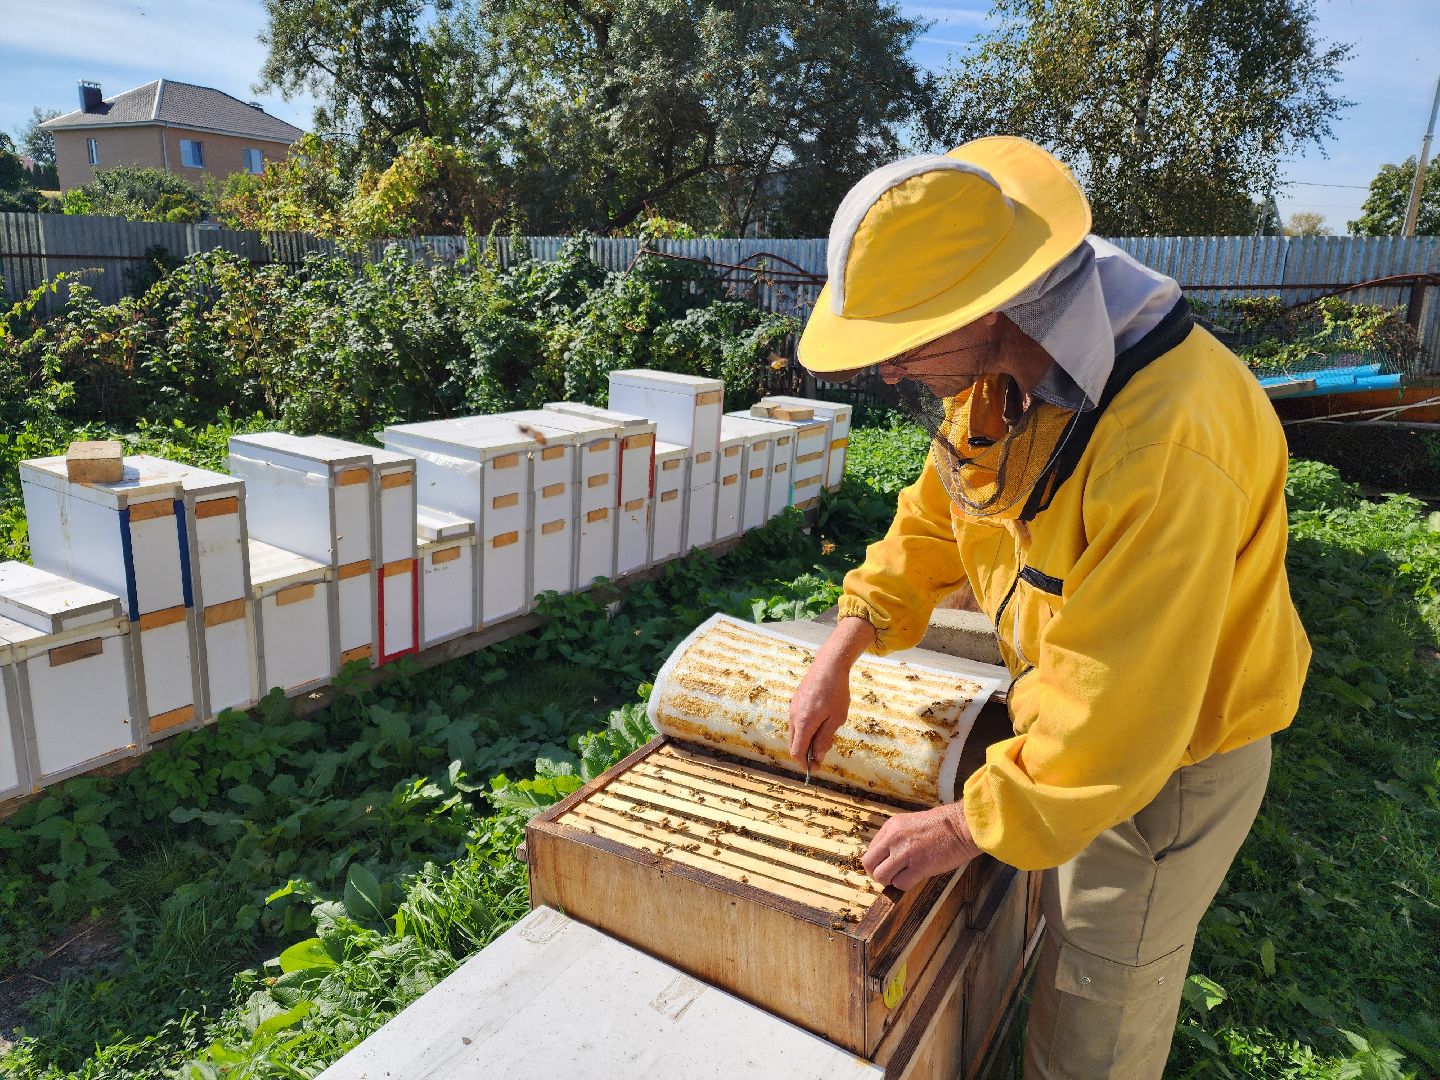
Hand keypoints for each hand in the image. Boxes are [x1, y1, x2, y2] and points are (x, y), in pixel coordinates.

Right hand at [789, 617, 875, 765]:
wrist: (829, 665)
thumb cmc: (836, 692)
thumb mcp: (836, 718)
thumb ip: (825, 739)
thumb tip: (817, 756)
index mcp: (803, 723)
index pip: (796, 752)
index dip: (804, 763)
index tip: (816, 767)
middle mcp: (793, 717)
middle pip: (793, 744)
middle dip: (806, 753)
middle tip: (824, 752)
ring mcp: (792, 708)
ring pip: (795, 733)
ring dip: (807, 740)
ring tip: (827, 734)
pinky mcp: (795, 702)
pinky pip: (797, 722)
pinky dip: (806, 729)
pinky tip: (821, 722)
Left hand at [862, 802, 981, 891]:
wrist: (962, 826)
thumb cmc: (942, 825)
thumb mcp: (911, 823)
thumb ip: (896, 837)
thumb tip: (886, 857)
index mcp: (891, 826)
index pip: (871, 850)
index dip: (877, 862)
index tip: (887, 866)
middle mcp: (893, 838)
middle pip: (869, 864)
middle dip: (878, 874)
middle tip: (890, 876)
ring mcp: (905, 853)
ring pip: (881, 877)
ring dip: (891, 881)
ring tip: (904, 876)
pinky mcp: (918, 866)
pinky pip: (900, 884)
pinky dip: (906, 885)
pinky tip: (917, 876)